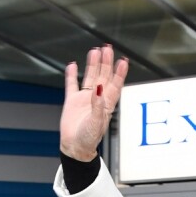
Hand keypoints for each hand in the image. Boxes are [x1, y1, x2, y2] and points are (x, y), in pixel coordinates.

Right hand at [60, 45, 128, 160]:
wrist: (74, 147)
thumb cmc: (88, 139)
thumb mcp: (96, 123)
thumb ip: (98, 105)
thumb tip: (99, 89)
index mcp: (106, 104)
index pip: (115, 85)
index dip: (119, 73)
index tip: (123, 61)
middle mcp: (97, 99)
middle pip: (104, 76)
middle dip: (106, 63)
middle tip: (107, 49)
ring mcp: (84, 99)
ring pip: (90, 78)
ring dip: (93, 65)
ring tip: (94, 52)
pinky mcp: (72, 102)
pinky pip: (72, 85)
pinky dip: (72, 75)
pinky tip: (73, 66)